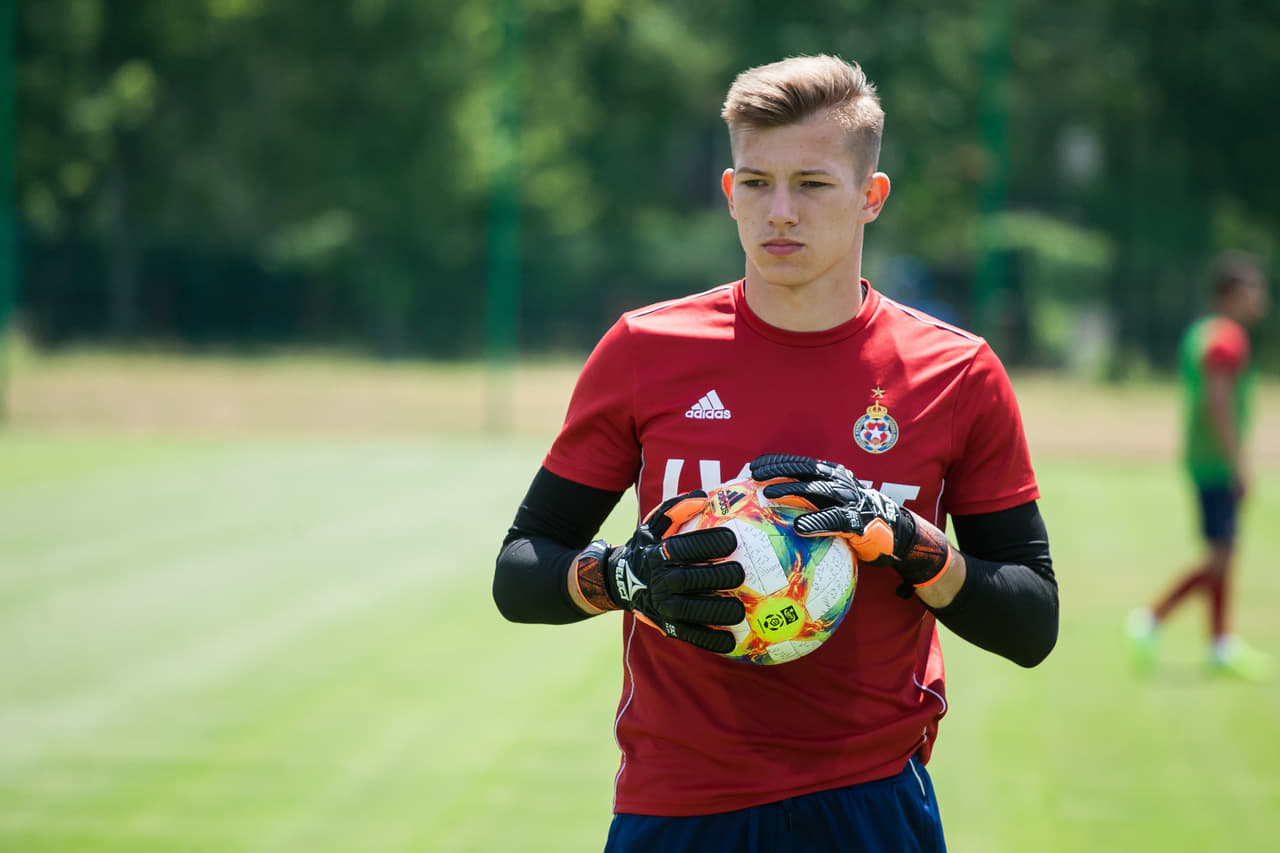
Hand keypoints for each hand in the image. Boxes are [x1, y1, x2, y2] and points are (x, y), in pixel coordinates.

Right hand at [604, 491, 745, 652]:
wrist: (621, 580)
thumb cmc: (649, 547)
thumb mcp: (655, 525)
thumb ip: (677, 509)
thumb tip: (704, 497)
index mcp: (656, 554)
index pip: (682, 547)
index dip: (707, 543)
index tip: (732, 539)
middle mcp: (657, 581)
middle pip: (687, 580)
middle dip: (715, 577)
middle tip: (740, 573)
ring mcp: (661, 606)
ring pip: (689, 611)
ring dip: (715, 611)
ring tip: (740, 609)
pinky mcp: (667, 626)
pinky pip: (690, 635)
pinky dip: (710, 639)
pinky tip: (731, 640)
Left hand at [750, 453, 952, 589]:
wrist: (896, 534)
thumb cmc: (855, 519)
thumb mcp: (832, 504)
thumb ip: (808, 501)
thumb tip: (770, 506)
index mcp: (833, 476)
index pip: (801, 464)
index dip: (778, 462)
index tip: (754, 466)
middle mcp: (841, 483)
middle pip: (806, 471)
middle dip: (780, 469)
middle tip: (755, 475)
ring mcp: (850, 500)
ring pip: (818, 490)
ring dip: (793, 490)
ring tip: (769, 495)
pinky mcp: (858, 521)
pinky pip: (834, 520)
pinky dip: (816, 522)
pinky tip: (798, 527)